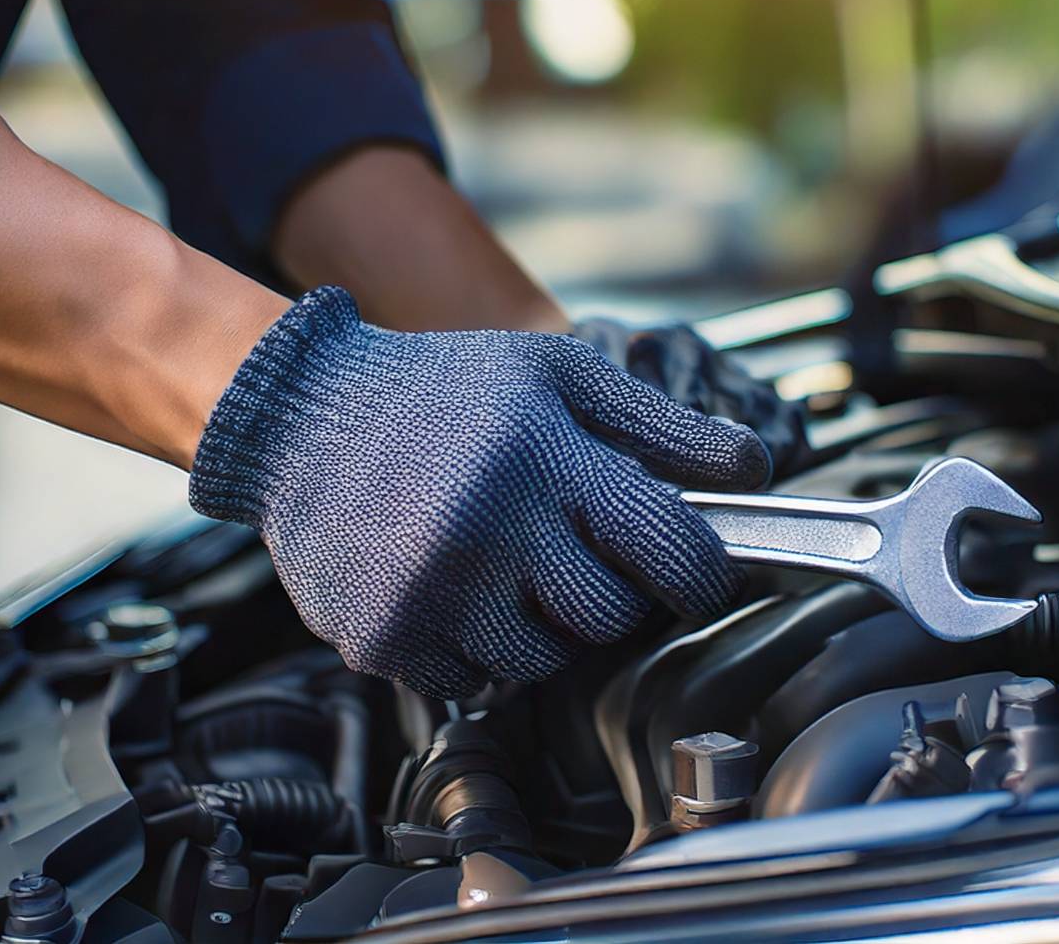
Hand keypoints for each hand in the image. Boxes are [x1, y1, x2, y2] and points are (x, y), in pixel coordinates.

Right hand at [190, 288, 771, 697]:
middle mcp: (487, 528)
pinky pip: (474, 682)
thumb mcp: (557, 376)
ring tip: (505, 562)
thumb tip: (757, 464)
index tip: (697, 574)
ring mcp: (431, 591)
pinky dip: (475, 648)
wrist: (301, 417)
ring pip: (544, 662)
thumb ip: (661, 426)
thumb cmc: (443, 391)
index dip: (701, 573)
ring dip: (542, 626)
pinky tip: (452, 586)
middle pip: (610, 619)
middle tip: (575, 553)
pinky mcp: (385, 638)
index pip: (668, 549)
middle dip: (610, 594)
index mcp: (542, 457)